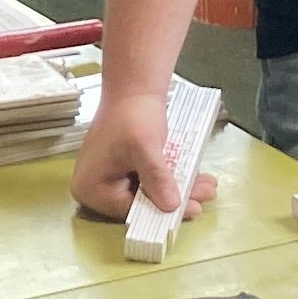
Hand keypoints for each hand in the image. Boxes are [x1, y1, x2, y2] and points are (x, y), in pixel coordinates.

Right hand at [69, 82, 218, 222]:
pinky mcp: (125, 172)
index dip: (162, 210)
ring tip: (207, 185)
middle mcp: (96, 189)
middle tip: (205, 195)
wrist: (133, 88)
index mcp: (91, 187)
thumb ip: (156, 177)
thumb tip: (170, 206)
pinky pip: (149, 182)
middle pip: (142, 204)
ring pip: (150, 194)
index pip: (129, 210)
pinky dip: (172, 179)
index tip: (192, 208)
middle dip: (176, 200)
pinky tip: (196, 177)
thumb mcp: (145, 147)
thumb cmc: (132, 115)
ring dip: (179, 190)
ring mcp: (112, 180)